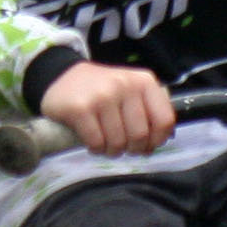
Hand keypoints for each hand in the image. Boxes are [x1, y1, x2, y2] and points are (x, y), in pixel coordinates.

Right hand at [40, 61, 175, 156]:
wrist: (62, 76)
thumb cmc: (102, 89)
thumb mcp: (131, 91)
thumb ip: (148, 111)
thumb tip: (160, 141)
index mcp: (144, 82)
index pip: (164, 120)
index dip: (157, 140)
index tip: (147, 145)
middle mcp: (125, 85)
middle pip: (140, 135)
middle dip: (131, 148)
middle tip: (122, 146)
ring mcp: (102, 96)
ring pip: (118, 142)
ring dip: (112, 150)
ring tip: (106, 142)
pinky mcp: (81, 108)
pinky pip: (96, 142)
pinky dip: (96, 148)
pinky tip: (92, 140)